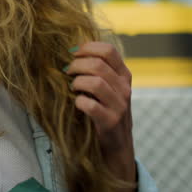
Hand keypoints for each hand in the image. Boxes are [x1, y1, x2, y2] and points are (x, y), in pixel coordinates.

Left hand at [62, 42, 133, 157]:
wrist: (117, 144)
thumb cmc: (106, 110)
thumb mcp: (110, 88)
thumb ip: (99, 71)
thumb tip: (72, 51)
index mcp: (124, 75)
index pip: (109, 50)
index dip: (87, 48)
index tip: (73, 53)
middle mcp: (125, 88)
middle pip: (98, 65)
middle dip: (77, 65)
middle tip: (67, 71)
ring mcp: (120, 105)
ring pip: (96, 83)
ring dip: (77, 82)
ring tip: (72, 87)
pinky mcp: (110, 121)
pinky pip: (91, 105)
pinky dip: (79, 102)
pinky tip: (77, 103)